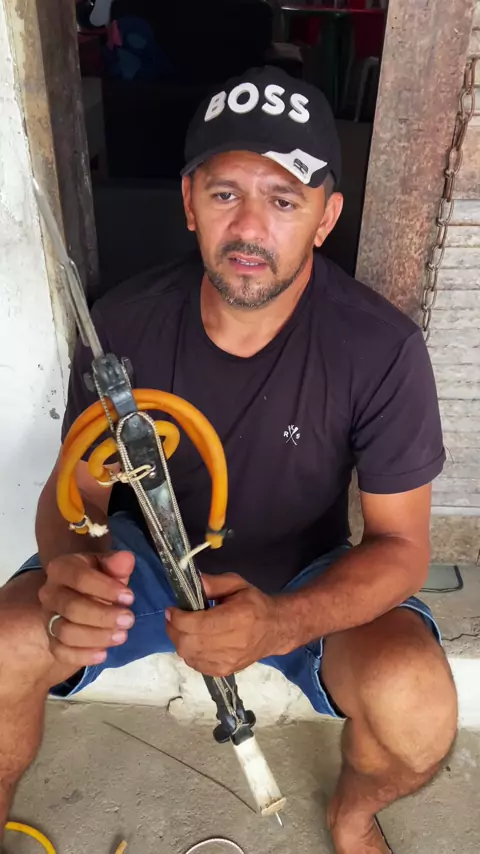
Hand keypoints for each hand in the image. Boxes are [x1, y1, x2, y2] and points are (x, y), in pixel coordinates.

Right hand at [38, 551, 134, 668]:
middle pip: (71, 607)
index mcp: (61, 568)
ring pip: (66, 632)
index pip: (79, 578)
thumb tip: (126, 559)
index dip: (105, 589)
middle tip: (129, 620)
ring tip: (121, 636)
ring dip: (96, 637)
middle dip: (103, 616)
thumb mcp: (109, 567)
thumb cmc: (99, 578)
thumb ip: (117, 564)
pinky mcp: (51, 640)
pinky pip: (60, 652)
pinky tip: (103, 653)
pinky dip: (82, 656)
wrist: (82, 594)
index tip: (129, 597)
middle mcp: (49, 593)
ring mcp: (47, 618)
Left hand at [165, 573, 281, 676]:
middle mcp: (233, 643)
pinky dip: (189, 652)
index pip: (198, 624)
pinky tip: (194, 641)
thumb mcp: (237, 584)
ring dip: (180, 641)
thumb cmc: (255, 604)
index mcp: (237, 618)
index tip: (172, 609)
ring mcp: (228, 661)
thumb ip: (213, 583)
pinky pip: (195, 665)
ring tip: (183, 629)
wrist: (275, 629)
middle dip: (174, 630)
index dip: (178, 618)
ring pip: (189, 655)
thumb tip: (192, 582)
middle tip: (173, 619)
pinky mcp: (224, 671)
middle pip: (189, 643)